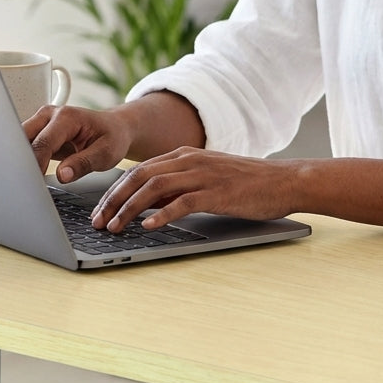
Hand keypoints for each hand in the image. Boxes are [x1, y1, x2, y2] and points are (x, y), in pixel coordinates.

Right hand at [23, 104, 134, 181]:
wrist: (115, 128)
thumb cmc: (112, 137)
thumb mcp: (106, 153)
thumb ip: (84, 164)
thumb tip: (62, 175)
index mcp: (67, 117)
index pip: (43, 142)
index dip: (36, 164)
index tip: (34, 182)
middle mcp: (50, 115)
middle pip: (23, 138)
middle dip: (20, 161)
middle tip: (24, 184)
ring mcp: (42, 122)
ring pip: (19, 142)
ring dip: (20, 161)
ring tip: (25, 181)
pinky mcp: (39, 133)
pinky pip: (25, 147)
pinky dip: (25, 161)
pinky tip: (29, 175)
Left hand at [90, 147, 298, 231]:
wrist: (284, 180)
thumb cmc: (246, 184)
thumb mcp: (206, 178)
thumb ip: (177, 187)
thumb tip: (146, 205)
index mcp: (184, 155)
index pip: (138, 170)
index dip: (114, 191)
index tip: (99, 210)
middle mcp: (189, 160)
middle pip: (139, 176)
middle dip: (113, 200)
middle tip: (97, 221)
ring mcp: (203, 175)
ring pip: (154, 187)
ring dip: (129, 208)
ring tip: (115, 227)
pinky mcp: (217, 192)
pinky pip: (182, 201)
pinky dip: (162, 214)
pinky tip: (148, 226)